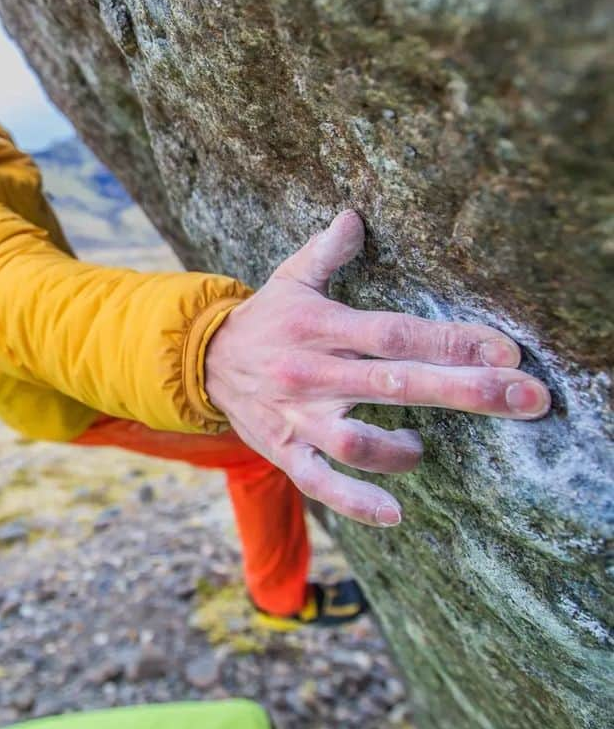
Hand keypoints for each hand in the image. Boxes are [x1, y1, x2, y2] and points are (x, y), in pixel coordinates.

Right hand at [204, 210, 550, 526]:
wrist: (201, 361)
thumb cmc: (265, 319)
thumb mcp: (291, 278)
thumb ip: (326, 252)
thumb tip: (354, 216)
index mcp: (321, 327)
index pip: (396, 334)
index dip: (452, 343)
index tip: (506, 352)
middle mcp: (313, 373)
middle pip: (397, 383)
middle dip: (468, 391)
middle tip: (527, 398)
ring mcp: (298, 416)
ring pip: (358, 441)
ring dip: (402, 450)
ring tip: (420, 445)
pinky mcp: (285, 449)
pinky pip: (321, 482)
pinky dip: (356, 500)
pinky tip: (394, 512)